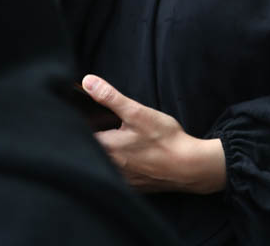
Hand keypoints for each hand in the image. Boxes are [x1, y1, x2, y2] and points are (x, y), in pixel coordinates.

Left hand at [82, 74, 225, 194]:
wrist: (192, 167)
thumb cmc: (166, 140)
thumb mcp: (137, 112)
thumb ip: (110, 97)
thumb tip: (87, 82)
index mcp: (106, 148)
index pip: (80, 136)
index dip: (78, 124)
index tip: (79, 116)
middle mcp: (109, 167)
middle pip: (91, 151)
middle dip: (93, 137)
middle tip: (101, 125)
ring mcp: (121, 180)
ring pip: (104, 164)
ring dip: (106, 153)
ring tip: (119, 140)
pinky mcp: (133, 186)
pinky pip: (118, 175)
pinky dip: (120, 165)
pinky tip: (132, 155)